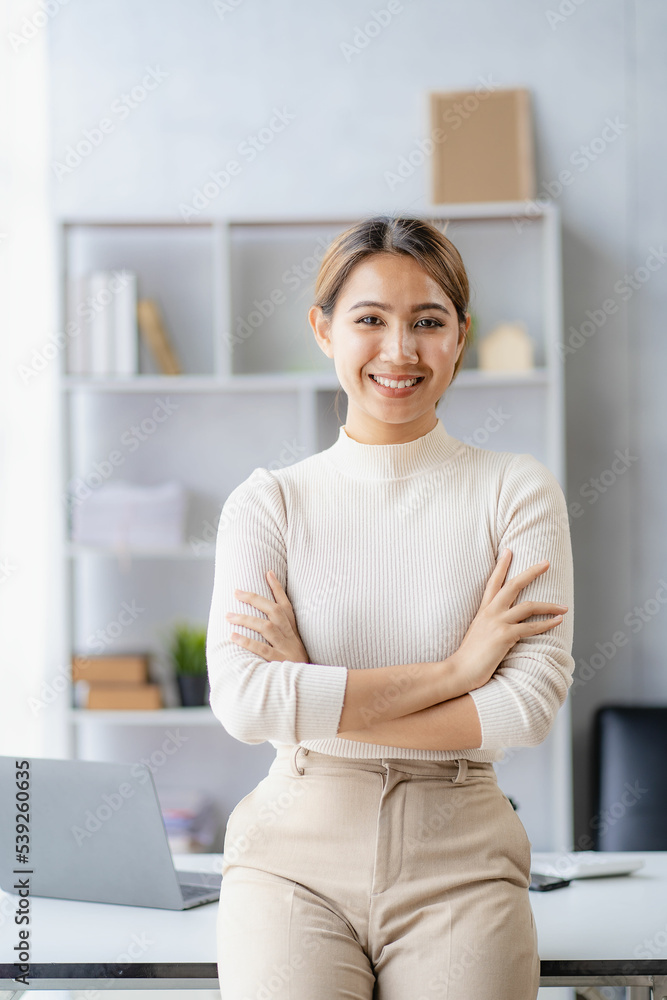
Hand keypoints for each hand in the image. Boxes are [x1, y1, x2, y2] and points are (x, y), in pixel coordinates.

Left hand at [225, 570, 309, 663]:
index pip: (286, 604)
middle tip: (236, 592)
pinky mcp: (279, 663)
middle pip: (274, 611)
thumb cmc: (296, 663)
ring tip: (228, 615)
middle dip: (255, 599)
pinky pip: (262, 649)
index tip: (268, 572)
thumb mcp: (295, 643)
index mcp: (294, 630)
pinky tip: (233, 636)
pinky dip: (247, 642)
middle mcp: (290, 636)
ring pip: (266, 627)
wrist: (310, 686)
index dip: (278, 588)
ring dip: (246, 619)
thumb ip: (284, 629)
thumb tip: (266, 615)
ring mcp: (285, 649)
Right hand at [450, 548, 568, 692]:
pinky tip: (557, 622)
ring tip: (564, 606)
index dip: (501, 566)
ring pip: (528, 606)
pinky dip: (546, 624)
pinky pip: (531, 627)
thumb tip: (502, 624)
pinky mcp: (504, 636)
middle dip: (531, 572)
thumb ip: (489, 624)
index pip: (493, 582)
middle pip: (513, 585)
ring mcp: (497, 623)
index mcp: (483, 611)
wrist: (459, 670)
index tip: (509, 551)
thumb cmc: (469, 657)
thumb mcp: (477, 633)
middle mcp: (490, 613)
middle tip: (546, 563)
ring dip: (549, 606)